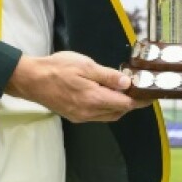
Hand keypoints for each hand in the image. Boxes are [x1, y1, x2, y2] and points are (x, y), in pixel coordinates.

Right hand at [5, 51, 149, 122]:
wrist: (31, 79)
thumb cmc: (57, 68)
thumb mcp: (85, 65)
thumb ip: (108, 76)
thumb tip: (127, 83)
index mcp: (94, 99)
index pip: (125, 104)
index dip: (139, 100)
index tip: (149, 95)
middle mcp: (89, 112)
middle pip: (118, 112)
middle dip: (131, 103)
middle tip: (139, 90)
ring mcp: (81, 116)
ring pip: (108, 115)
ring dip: (119, 106)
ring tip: (123, 91)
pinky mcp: (74, 116)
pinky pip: (97, 116)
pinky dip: (106, 107)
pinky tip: (105, 95)